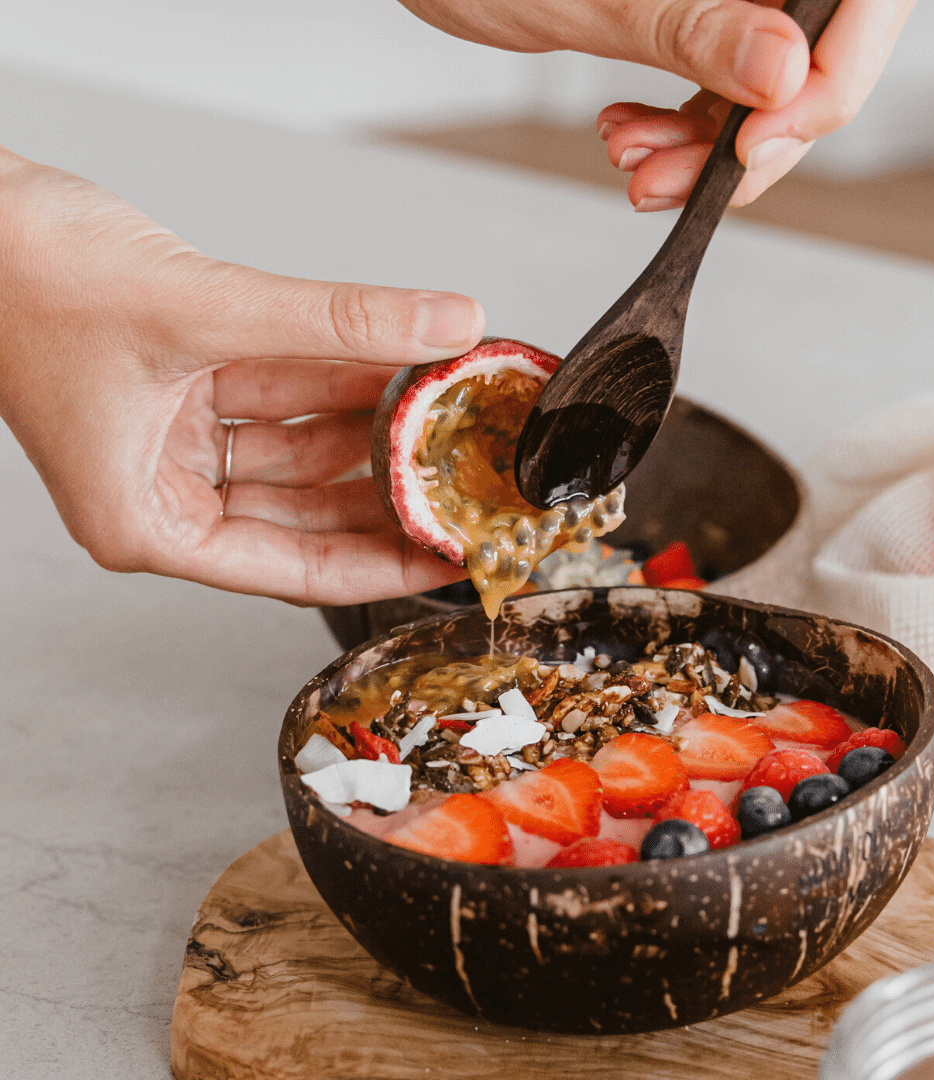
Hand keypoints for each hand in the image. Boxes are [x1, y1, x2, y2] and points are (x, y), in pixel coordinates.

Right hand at [0, 148, 482, 604]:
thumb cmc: (19, 273)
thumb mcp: (202, 305)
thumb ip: (336, 319)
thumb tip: (443, 325)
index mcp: (145, 522)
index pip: (295, 569)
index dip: (381, 565)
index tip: (445, 556)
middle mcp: (161, 492)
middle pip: (304, 518)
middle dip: (383, 493)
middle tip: (459, 486)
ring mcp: (174, 441)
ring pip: (297, 454)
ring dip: (365, 428)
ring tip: (441, 420)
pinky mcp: (184, 390)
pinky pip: (278, 399)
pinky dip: (331, 382)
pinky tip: (392, 369)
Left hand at [400, 0, 916, 208]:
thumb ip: (693, 29)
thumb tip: (783, 72)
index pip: (862, 4)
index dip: (825, 86)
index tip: (753, 147)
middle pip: (819, 57)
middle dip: (749, 139)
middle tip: (677, 181)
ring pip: (771, 88)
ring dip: (706, 150)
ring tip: (635, 165)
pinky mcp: (706, 18)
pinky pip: (725, 91)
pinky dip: (683, 136)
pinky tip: (633, 142)